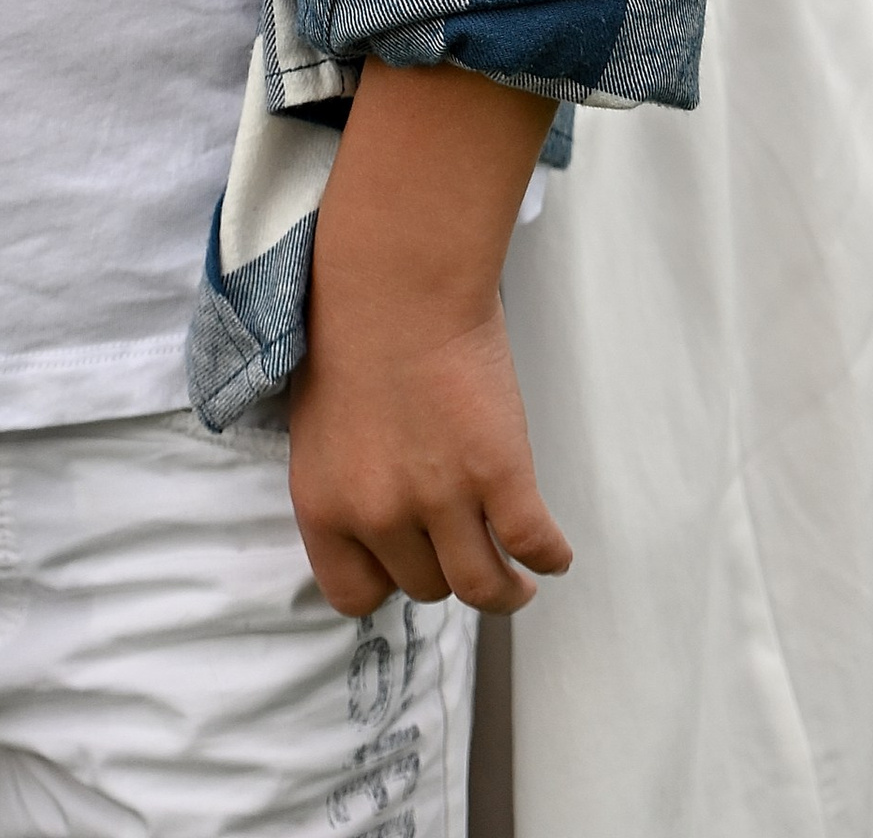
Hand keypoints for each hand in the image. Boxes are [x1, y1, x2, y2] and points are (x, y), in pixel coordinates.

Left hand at [286, 59, 569, 615]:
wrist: (397, 278)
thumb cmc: (353, 330)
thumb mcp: (321, 426)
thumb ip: (347, 485)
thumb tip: (381, 524)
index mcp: (324, 504)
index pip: (352, 594)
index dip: (386, 581)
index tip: (409, 564)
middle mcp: (378, 514)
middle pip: (424, 587)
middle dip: (444, 568)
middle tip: (465, 544)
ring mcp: (441, 499)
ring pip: (481, 587)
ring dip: (505, 591)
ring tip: (518, 581)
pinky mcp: (499, 475)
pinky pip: (533, 544)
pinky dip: (548, 556)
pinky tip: (551, 551)